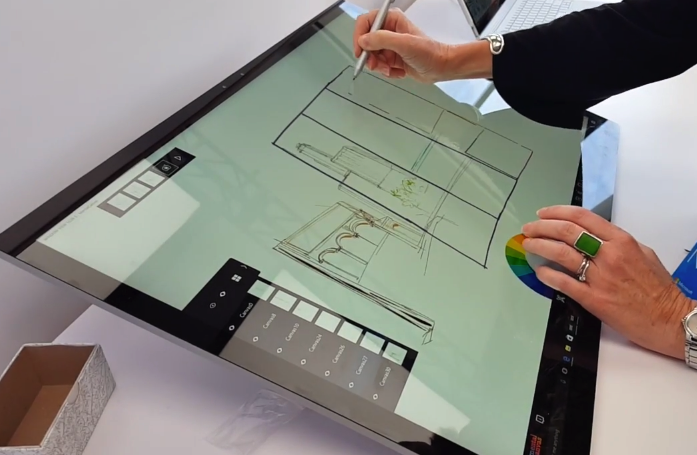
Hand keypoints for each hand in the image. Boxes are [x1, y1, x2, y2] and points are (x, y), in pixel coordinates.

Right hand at [353, 9, 451, 82]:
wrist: (441, 67)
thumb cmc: (430, 53)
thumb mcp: (404, 44)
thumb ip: (382, 40)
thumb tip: (364, 40)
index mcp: (392, 20)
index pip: (366, 22)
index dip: (360, 36)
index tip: (361, 50)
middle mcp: (389, 31)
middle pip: (366, 42)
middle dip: (370, 56)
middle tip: (376, 64)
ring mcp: (390, 46)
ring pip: (372, 56)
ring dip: (379, 66)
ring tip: (390, 68)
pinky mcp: (392, 58)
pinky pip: (380, 66)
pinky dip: (387, 71)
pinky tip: (398, 71)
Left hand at [521, 205, 694, 359]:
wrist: (669, 319)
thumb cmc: (658, 289)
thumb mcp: (643, 253)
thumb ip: (615, 242)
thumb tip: (591, 235)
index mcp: (621, 241)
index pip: (582, 217)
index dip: (557, 212)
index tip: (543, 214)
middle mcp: (609, 255)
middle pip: (567, 231)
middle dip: (542, 227)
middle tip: (530, 228)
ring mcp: (600, 278)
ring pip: (561, 254)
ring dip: (539, 246)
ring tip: (529, 244)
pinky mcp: (594, 299)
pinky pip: (564, 283)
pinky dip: (547, 275)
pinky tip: (539, 271)